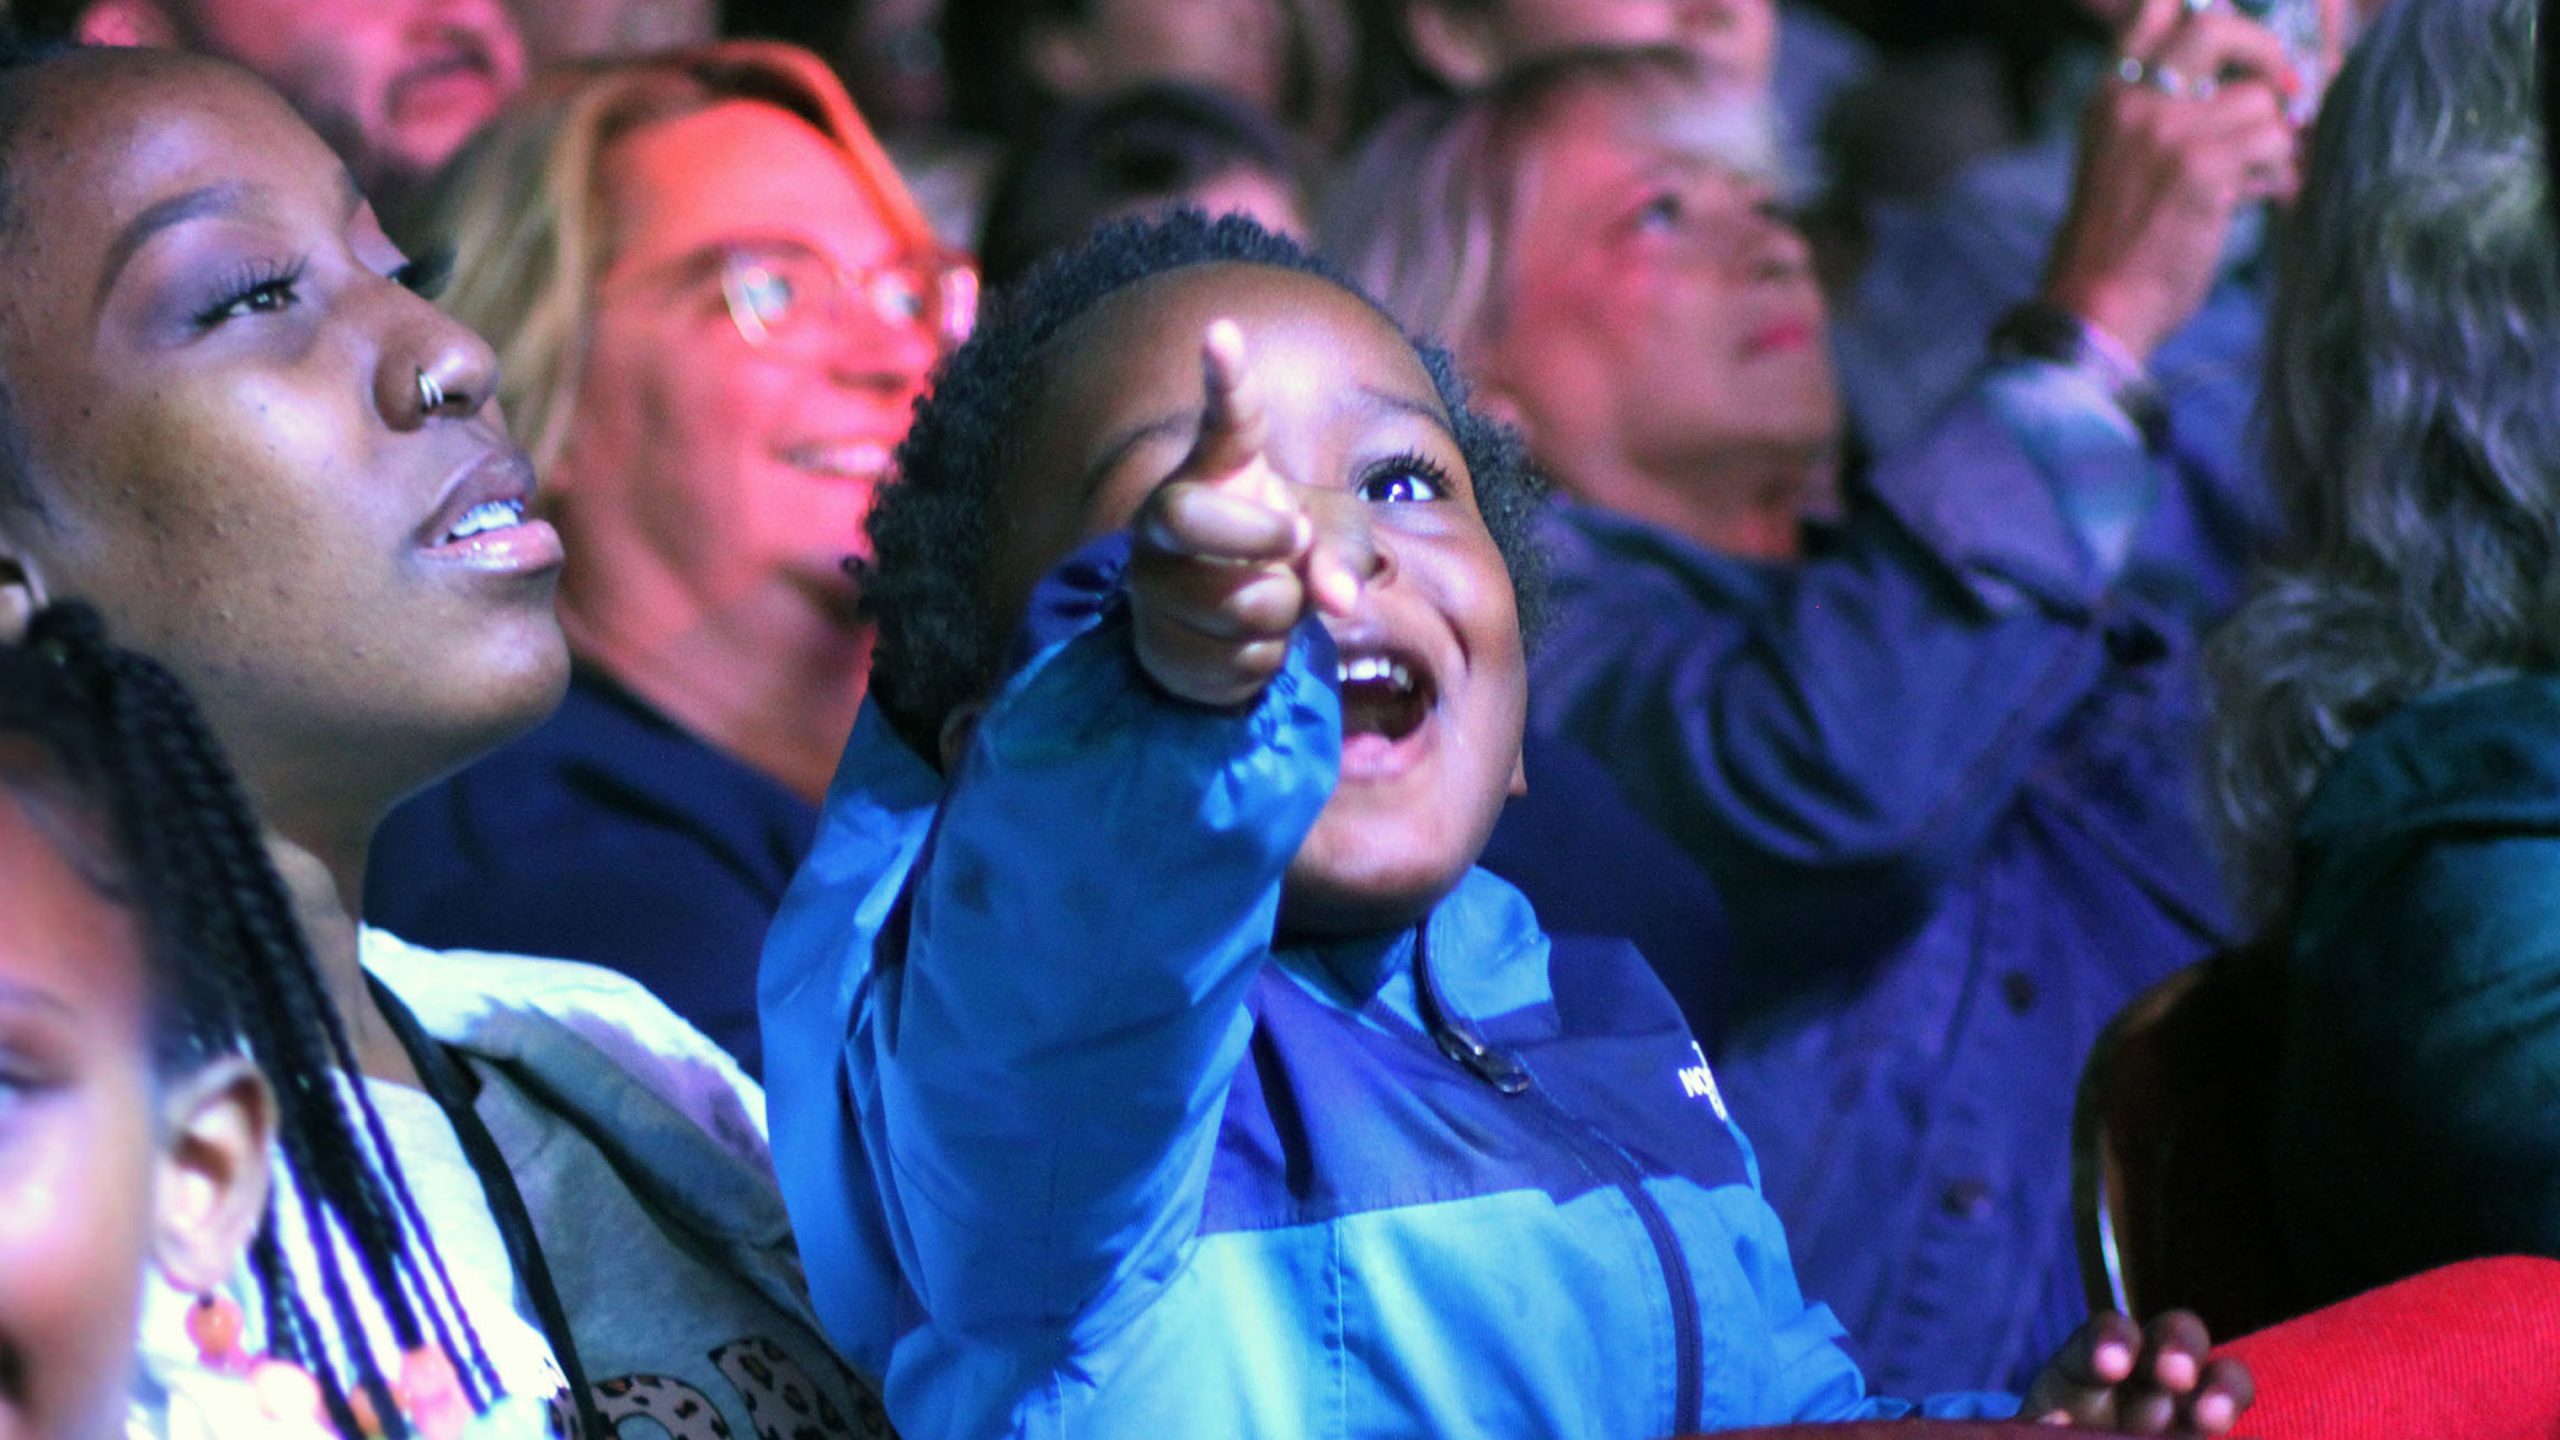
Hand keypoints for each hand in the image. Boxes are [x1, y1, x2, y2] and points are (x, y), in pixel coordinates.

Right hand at [1128, 320, 1366, 708]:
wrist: (1230, 631)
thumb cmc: (1286, 556)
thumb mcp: (1334, 539)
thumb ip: (1345, 553)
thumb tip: (1340, 600)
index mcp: (1217, 468)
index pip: (1224, 418)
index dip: (1225, 379)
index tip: (1223, 331)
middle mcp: (1166, 517)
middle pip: (1184, 517)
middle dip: (1252, 535)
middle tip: (1294, 539)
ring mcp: (1155, 584)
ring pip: (1236, 602)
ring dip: (1282, 611)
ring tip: (1275, 598)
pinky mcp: (1158, 646)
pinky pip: (1236, 659)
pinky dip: (1264, 657)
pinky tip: (1249, 641)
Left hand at [2020, 1310, 2254, 1432]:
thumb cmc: (2047, 1437)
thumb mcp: (2034, 1432)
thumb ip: (2039, 1428)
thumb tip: (2052, 1426)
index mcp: (2088, 1364)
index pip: (2101, 1336)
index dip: (2110, 1341)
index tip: (2109, 1366)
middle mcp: (2144, 1374)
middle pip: (2171, 1336)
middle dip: (2178, 1345)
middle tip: (2175, 1374)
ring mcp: (2184, 1407)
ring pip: (2220, 1378)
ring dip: (2223, 1390)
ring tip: (2211, 1416)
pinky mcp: (2204, 1431)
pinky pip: (2227, 1415)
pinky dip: (2225, 1416)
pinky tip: (2216, 1432)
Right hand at [2040, 0, 2304, 363]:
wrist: (2097, 307)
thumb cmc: (2115, 246)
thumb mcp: (2118, 160)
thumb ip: (2160, 115)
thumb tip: (2246, 89)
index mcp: (2109, 96)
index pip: (2155, 10)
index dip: (2209, 11)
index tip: (2234, 45)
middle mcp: (2135, 102)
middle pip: (2216, 27)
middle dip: (2264, 53)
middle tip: (2282, 90)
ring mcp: (2169, 131)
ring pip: (2260, 101)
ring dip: (2274, 142)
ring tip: (2259, 180)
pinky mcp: (2204, 168)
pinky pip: (2274, 145)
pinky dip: (2282, 175)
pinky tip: (2265, 200)